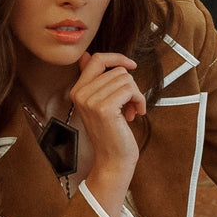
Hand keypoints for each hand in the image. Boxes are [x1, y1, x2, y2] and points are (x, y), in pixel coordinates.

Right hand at [71, 51, 144, 216]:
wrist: (113, 161)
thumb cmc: (111, 133)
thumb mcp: (100, 103)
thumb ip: (94, 80)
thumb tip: (86, 55)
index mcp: (77, 90)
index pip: (96, 58)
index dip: (117, 58)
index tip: (131, 66)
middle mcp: (80, 93)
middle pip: (116, 70)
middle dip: (131, 86)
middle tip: (132, 105)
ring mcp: (90, 100)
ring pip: (126, 79)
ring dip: (136, 95)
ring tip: (132, 111)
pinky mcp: (104, 108)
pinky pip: (130, 89)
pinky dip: (139, 101)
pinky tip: (135, 115)